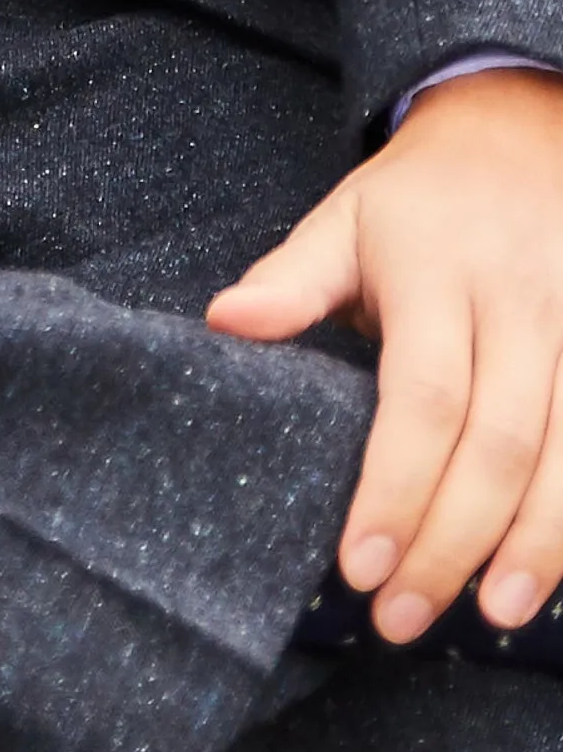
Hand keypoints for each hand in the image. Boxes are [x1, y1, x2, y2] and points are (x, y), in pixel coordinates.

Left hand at [208, 67, 562, 641]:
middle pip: (501, 443)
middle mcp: (525, 304)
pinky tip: (556, 576)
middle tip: (405, 617)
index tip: (358, 565)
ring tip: (495, 614)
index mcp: (441, 275)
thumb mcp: (342, 220)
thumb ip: (289, 280)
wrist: (517, 134)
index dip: (395, 488)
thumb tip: (222, 322)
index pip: (423, 399)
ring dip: (540, 546)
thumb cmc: (414, 202)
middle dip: (455, 540)